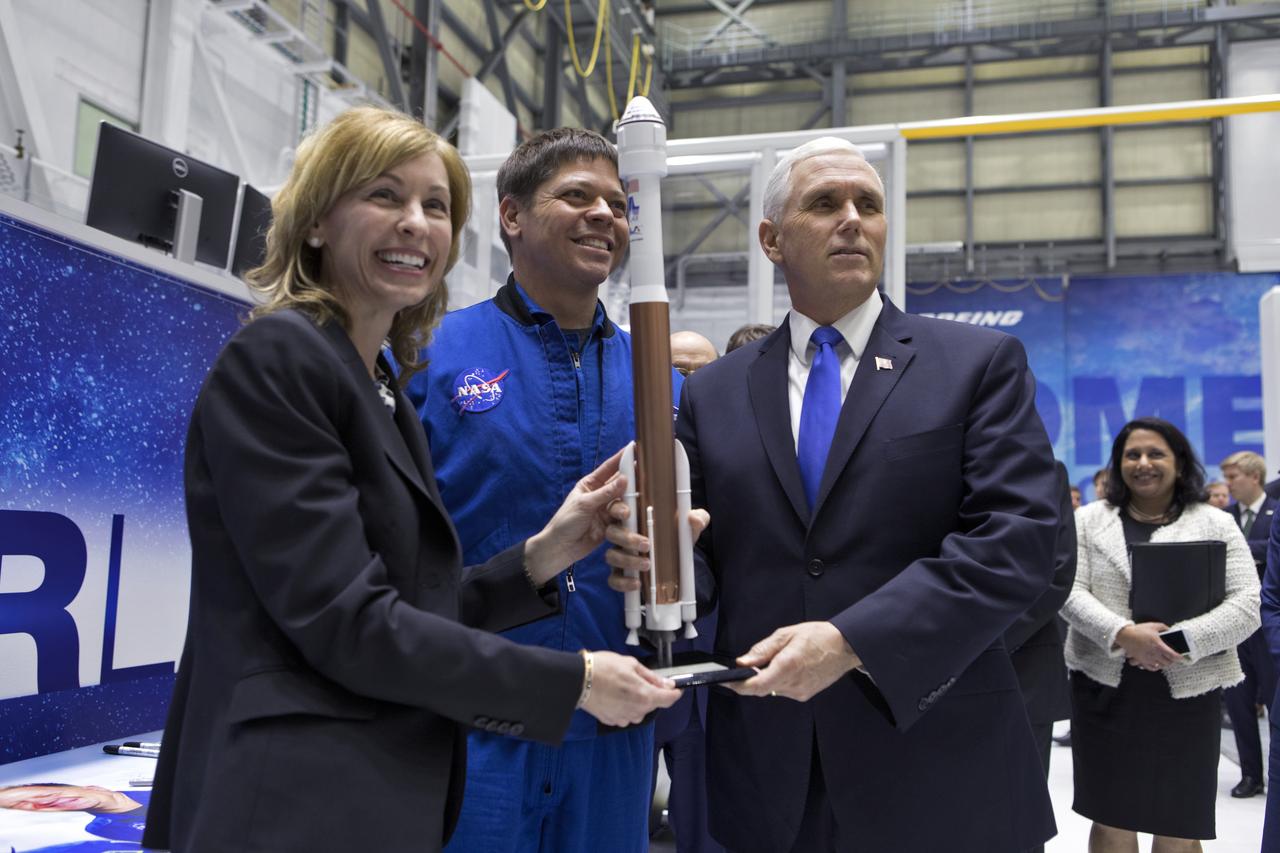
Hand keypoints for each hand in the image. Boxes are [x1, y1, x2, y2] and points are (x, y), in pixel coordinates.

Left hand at [524, 449, 627, 585]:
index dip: (621, 458)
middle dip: (628, 485)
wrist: (560, 547)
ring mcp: (606, 510)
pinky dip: (626, 520)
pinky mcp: (611, 525)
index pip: (608, 468)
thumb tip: (624, 479)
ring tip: (622, 514)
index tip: (633, 448)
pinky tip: (628, 520)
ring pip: (622, 503)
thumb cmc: (565, 521)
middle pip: (619, 485)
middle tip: (638, 484)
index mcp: (590, 484)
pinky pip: (622, 519)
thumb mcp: (584, 504)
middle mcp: (600, 495)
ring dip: (623, 507)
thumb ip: (606, 492)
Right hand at [579, 651, 680, 726]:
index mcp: (645, 695)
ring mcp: (624, 718)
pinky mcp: (612, 721)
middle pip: (653, 704)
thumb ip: (652, 677)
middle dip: (651, 693)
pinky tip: (615, 695)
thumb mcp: (632, 665)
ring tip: (623, 686)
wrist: (578, 679)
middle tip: (638, 678)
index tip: (675, 688)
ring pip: (639, 711)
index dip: (674, 693)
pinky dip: (624, 706)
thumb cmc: (603, 668)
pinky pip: (626, 715)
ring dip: (637, 701)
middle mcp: (637, 710)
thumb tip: (667, 683)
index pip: (669, 699)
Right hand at [604, 506, 709, 592]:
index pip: (617, 508)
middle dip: (627, 539)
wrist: (678, 561)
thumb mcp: (689, 526)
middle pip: (611, 532)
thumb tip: (693, 518)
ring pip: (611, 556)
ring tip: (647, 565)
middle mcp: (622, 534)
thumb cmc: (678, 536)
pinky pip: (613, 580)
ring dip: (628, 561)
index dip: (618, 509)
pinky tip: (637, 583)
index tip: (628, 513)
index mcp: (634, 517)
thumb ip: (697, 518)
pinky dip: (623, 583)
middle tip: (647, 545)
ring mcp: (619, 554)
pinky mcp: (620, 574)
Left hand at [730, 622, 860, 701]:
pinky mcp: (805, 695)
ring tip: (774, 661)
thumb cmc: (818, 636)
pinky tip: (787, 667)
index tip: (725, 681)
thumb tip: (743, 661)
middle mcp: (792, 683)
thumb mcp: (786, 634)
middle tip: (744, 668)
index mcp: (787, 666)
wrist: (845, 647)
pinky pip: (783, 690)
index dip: (737, 685)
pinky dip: (778, 681)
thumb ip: (762, 650)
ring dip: (766, 678)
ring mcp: (799, 691)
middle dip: (749, 680)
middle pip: (760, 689)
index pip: (755, 685)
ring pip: (771, 689)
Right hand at [1114, 622, 1181, 670]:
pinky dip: (1156, 667)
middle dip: (1172, 660)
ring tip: (1166, 660)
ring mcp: (1148, 658)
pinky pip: (1151, 668)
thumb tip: (1170, 630)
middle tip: (1173, 657)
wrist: (1125, 635)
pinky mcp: (1142, 661)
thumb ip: (1164, 628)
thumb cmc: (1138, 630)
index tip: (1181, 657)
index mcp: (1158, 645)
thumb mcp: (1153, 625)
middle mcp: (1154, 654)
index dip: (1179, 657)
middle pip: (1168, 662)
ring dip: (1165, 664)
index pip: (1172, 655)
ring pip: (1161, 666)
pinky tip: (1157, 664)